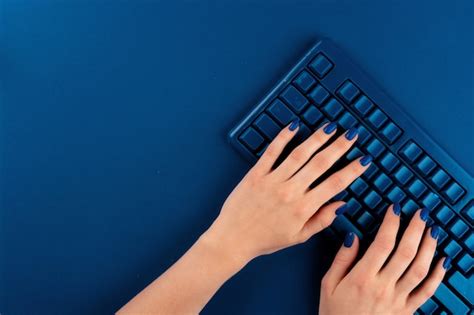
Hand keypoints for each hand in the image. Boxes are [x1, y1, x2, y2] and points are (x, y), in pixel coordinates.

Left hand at [203, 120, 371, 265]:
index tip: (364, 160)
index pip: (334, 184)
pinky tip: (294, 126)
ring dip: (317, 139)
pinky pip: (271, 152)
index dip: (352, 171)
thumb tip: (342, 204)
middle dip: (339, 147)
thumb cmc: (266, 239)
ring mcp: (272, 180)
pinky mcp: (256, 174)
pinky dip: (282, 138)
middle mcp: (290, 191)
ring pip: (299, 155)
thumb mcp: (298, 236)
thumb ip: (321, 220)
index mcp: (303, 208)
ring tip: (330, 127)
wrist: (233, 239)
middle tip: (352, 134)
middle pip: (320, 164)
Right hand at [319, 204, 447, 314]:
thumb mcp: (328, 285)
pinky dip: (437, 276)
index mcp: (361, 278)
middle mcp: (383, 287)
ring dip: (429, 247)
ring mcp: (397, 299)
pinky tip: (442, 262)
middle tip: (421, 213)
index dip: (391, 223)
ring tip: (432, 230)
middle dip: (415, 229)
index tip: (395, 209)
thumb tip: (352, 237)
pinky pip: (426, 292)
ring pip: (419, 269)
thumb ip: (341, 260)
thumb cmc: (334, 313)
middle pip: (405, 252)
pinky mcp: (406, 311)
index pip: (381, 244)